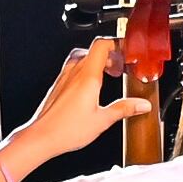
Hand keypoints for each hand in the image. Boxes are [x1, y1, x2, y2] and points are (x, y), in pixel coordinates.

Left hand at [14, 39, 152, 161]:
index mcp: (87, 77)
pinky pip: (73, 69)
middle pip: (93, 50)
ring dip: (97, 62)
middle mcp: (74, 73)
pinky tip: (90, 88)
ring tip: (107, 75)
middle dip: (110, 55)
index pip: (101, 45)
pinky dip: (85, 71)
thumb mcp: (102, 120)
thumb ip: (124, 109)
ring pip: (82, 58)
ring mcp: (64, 78)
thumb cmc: (66, 130)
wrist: (41, 137)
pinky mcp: (58, 86)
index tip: (127, 51)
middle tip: (120, 68)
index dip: (116, 44)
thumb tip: (142, 104)